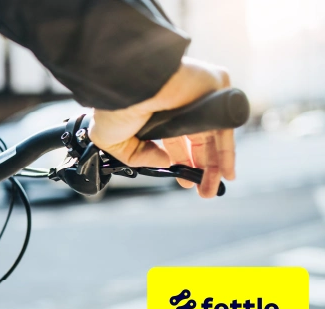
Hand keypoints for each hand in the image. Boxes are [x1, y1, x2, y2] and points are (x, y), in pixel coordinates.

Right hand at [88, 57, 234, 197]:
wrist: (128, 83)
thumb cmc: (115, 106)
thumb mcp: (113, 141)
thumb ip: (136, 156)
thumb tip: (164, 162)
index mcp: (158, 115)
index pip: (176, 140)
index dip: (181, 161)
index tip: (183, 180)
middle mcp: (181, 106)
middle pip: (198, 141)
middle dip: (200, 168)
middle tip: (202, 191)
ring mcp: (199, 98)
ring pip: (213, 137)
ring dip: (216, 166)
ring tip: (211, 191)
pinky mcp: (214, 92)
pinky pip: (225, 126)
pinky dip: (227, 150)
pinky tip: (227, 172)